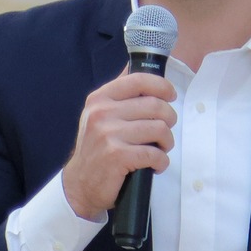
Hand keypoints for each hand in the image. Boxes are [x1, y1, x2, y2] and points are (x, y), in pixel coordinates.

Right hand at [62, 69, 177, 219]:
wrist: (80, 185)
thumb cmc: (97, 150)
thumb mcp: (100, 116)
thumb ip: (119, 94)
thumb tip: (135, 65)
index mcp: (100, 99)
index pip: (138, 80)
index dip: (162, 86)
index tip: (171, 95)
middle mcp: (102, 113)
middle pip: (155, 106)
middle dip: (169, 120)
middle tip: (165, 132)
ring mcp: (109, 134)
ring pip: (159, 129)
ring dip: (167, 143)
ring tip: (160, 150)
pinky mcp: (117, 156)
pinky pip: (155, 154)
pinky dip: (161, 161)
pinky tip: (155, 165)